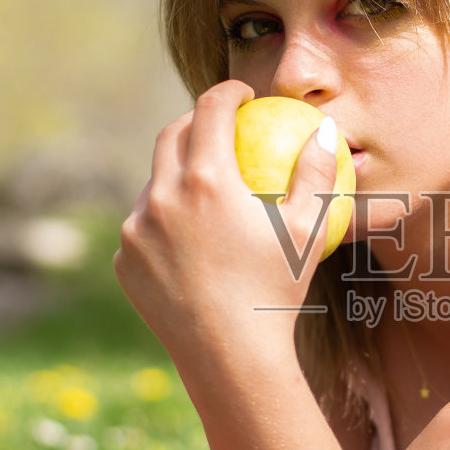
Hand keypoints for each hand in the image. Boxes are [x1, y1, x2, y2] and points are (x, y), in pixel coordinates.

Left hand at [113, 80, 342, 358]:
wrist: (231, 357)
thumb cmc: (278, 291)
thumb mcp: (309, 231)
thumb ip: (314, 174)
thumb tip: (324, 132)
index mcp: (208, 180)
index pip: (211, 110)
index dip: (228, 92)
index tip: (242, 97)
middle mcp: (163, 196)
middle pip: (172, 135)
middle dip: (194, 120)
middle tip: (216, 126)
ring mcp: (136, 229)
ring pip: (154, 184)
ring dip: (176, 176)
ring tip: (203, 189)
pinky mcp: (125, 260)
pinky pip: (143, 228)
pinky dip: (163, 224)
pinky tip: (188, 241)